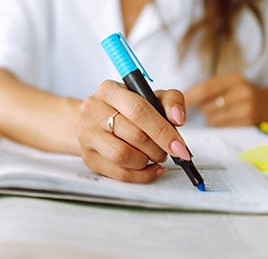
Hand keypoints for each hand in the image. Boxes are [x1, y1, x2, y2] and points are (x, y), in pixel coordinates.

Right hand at [77, 80, 191, 182]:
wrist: (95, 121)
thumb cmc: (127, 110)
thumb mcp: (151, 97)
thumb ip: (170, 101)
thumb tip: (177, 118)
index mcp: (109, 90)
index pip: (139, 110)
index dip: (163, 130)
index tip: (179, 146)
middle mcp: (93, 111)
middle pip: (134, 135)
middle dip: (158, 148)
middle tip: (168, 150)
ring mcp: (88, 135)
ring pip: (123, 156)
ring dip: (147, 161)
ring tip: (154, 156)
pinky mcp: (89, 158)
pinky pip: (119, 174)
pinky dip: (141, 175)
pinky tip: (150, 168)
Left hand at [186, 72, 267, 126]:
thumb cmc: (246, 93)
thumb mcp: (232, 82)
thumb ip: (212, 88)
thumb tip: (184, 97)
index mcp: (235, 79)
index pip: (206, 88)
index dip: (190, 96)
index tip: (178, 102)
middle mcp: (242, 93)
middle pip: (207, 105)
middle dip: (204, 107)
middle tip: (214, 105)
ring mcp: (246, 109)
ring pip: (212, 119)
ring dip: (212, 117)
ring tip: (225, 111)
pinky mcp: (247, 124)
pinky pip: (221, 128)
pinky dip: (220, 125)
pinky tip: (230, 119)